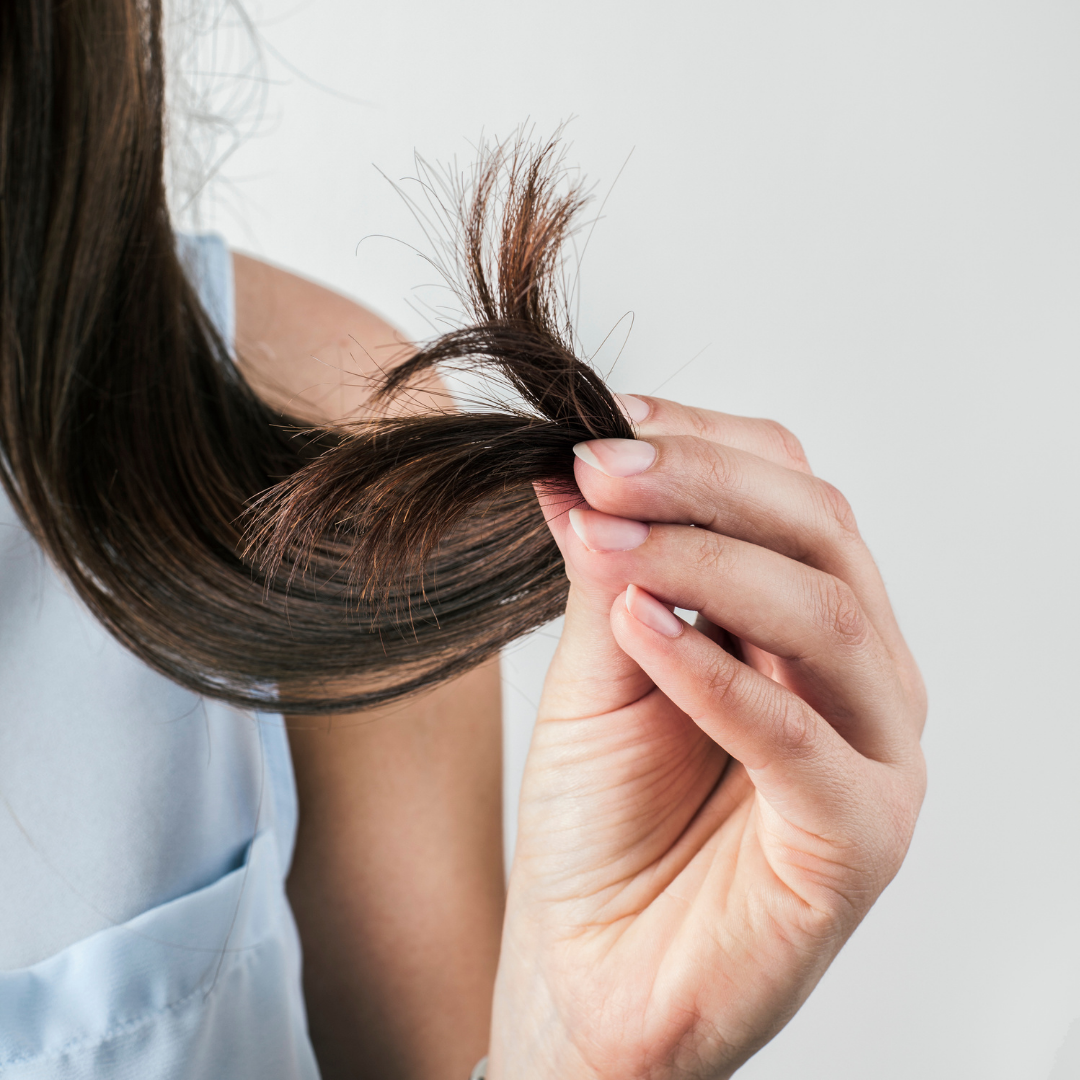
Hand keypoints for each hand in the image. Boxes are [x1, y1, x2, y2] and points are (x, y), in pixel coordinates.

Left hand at [488, 396, 926, 1078]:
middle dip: (703, 485)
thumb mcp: (596, 671)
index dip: (700, 444)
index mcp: (806, 619)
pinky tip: (641, 632)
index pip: (789, 488)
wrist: (590, 968)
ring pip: (826, 615)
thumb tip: (571, 467)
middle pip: (818, 531)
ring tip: (602, 540)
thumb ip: (604, 574)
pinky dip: (719, 674)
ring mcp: (874, 753)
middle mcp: (861, 672)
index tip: (603, 426)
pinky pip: (803, 738)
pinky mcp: (860, 837)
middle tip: (601, 468)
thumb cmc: (601, 820)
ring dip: (704, 563)